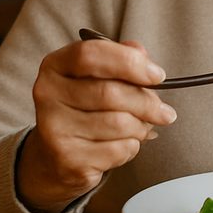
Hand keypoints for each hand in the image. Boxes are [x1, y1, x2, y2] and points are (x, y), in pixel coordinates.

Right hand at [16, 39, 174, 212]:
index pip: (90, 54)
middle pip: (110, 92)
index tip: (158, 76)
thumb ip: (121, 60)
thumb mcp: (98, 77)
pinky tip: (123, 144)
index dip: (129, 62)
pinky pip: (118, 150)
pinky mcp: (67, 159)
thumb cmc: (85, 109)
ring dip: (142, 127)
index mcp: (55, 66)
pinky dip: (132, 146)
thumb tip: (142, 55)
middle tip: (164, 112)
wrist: (56, 158)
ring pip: (119, 123)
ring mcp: (54, 128)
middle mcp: (47, 94)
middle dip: (147, 102)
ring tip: (143, 127)